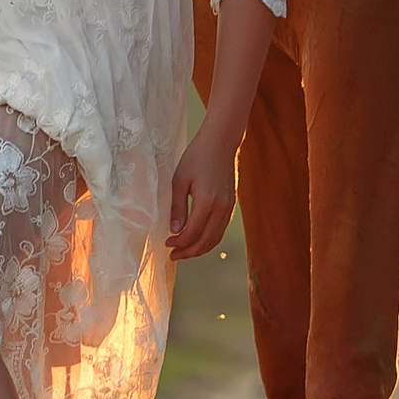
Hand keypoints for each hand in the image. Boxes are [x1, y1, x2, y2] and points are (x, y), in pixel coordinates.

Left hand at [168, 123, 238, 260]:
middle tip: (173, 255)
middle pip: (205, 241)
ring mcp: (229, 207)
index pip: (192, 233)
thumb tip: (174, 230)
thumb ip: (177, 207)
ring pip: (215, 239)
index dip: (178, 243)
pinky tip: (198, 239)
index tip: (167, 244)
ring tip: (184, 251)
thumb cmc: (197, 156)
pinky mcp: (232, 205)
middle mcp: (221, 208)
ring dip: (199, 249)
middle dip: (188, 252)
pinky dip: (209, 240)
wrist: (221, 142)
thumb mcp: (179, 180)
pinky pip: (221, 230)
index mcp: (206, 202)